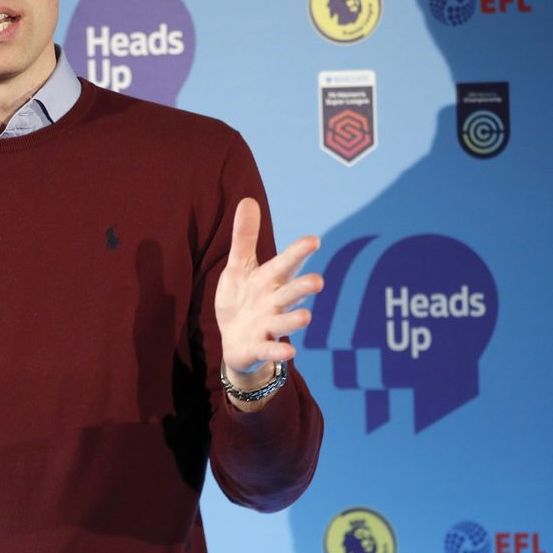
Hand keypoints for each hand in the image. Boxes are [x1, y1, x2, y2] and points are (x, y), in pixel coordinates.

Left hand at [214, 198, 322, 382]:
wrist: (234, 341)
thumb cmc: (242, 299)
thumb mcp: (239, 266)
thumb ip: (245, 237)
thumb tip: (248, 199)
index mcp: (270, 280)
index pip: (286, 263)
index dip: (298, 252)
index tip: (314, 240)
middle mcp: (274, 302)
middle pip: (290, 293)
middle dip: (303, 287)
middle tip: (318, 281)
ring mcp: (268, 326)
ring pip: (284, 322)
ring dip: (295, 320)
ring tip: (307, 317)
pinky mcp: (259, 347)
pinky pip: (269, 349)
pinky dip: (278, 352)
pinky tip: (290, 353)